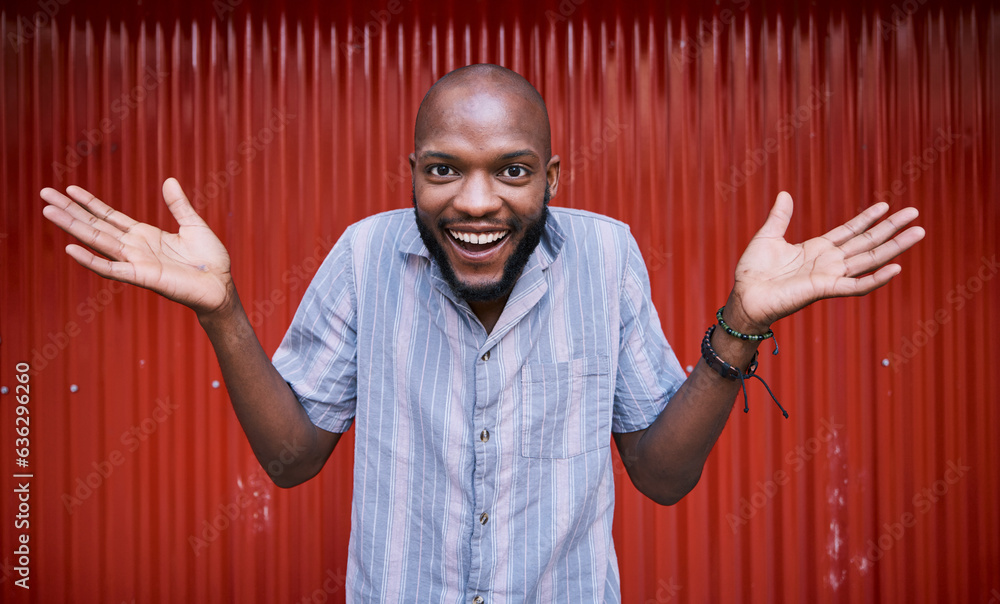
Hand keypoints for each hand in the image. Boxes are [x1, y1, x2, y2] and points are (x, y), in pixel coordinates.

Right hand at [40, 178, 233, 316]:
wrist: (221, 287)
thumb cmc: (210, 260)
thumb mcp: (194, 225)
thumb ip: (179, 205)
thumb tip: (169, 180)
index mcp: (144, 234)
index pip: (110, 216)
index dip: (89, 202)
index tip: (69, 189)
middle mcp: (135, 247)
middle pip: (95, 225)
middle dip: (70, 210)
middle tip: (43, 194)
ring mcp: (135, 262)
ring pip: (97, 241)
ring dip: (72, 227)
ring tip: (47, 212)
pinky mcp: (142, 277)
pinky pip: (111, 269)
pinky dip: (90, 260)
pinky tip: (70, 248)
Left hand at [727, 191, 924, 331]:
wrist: (745, 297)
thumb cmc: (753, 272)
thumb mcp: (768, 237)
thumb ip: (780, 217)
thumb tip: (784, 194)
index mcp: (817, 249)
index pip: (850, 231)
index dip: (867, 218)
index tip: (886, 206)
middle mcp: (829, 262)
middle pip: (867, 242)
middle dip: (891, 228)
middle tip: (915, 213)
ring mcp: (830, 276)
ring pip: (870, 260)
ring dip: (895, 247)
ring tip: (918, 233)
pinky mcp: (826, 290)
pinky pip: (857, 286)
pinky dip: (877, 279)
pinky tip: (896, 268)